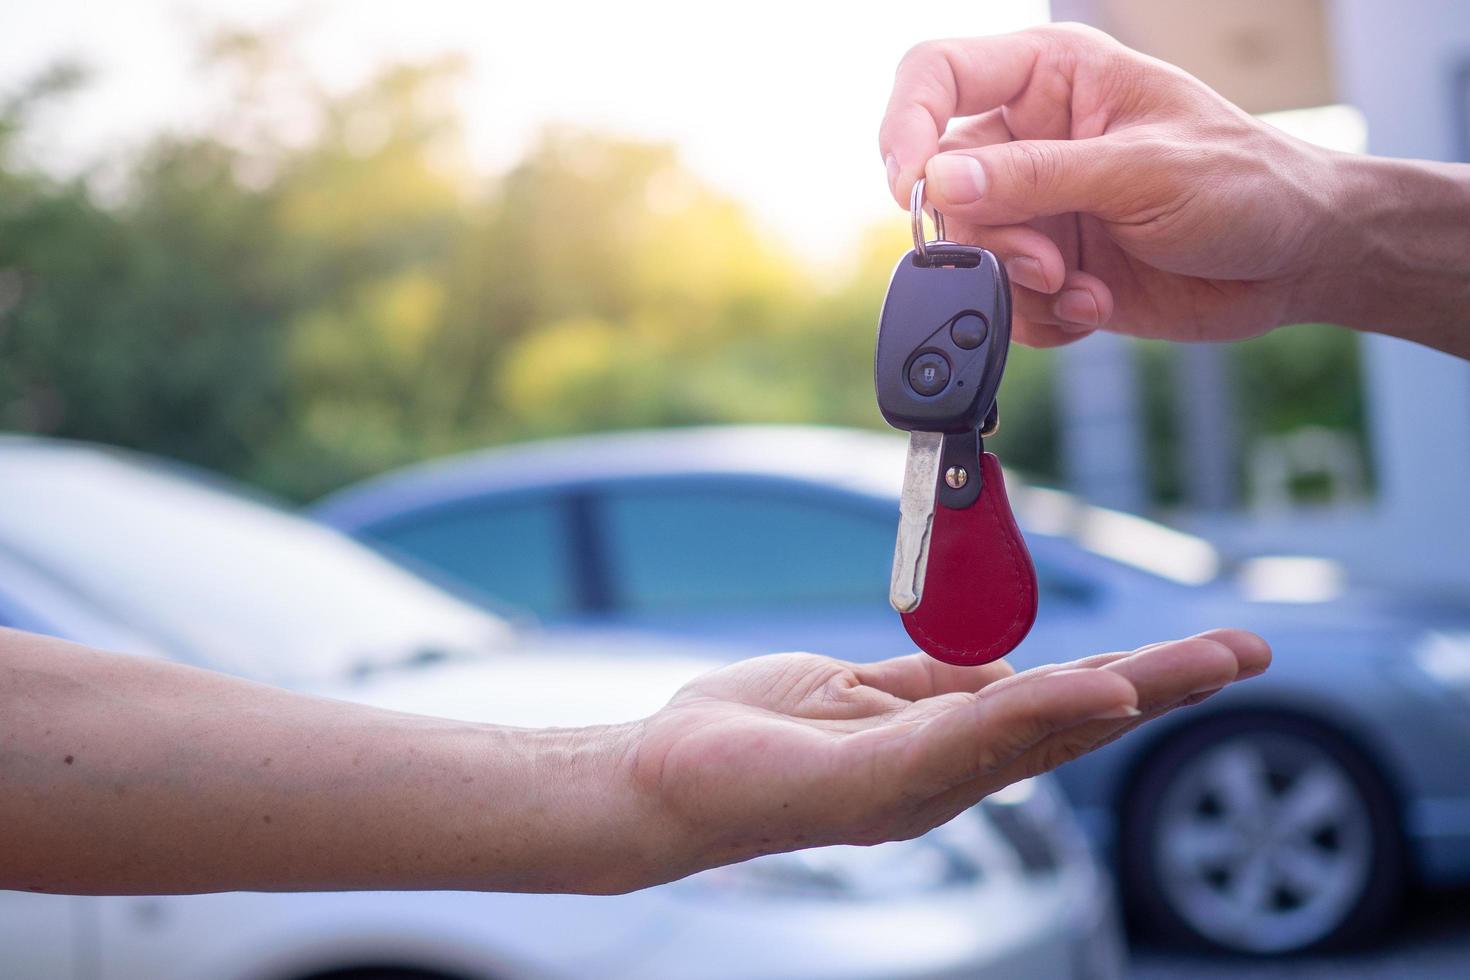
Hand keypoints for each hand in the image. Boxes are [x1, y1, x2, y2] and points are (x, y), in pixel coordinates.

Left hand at [628, 629, 1268, 881]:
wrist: (659, 777)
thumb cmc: (752, 733)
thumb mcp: (856, 687)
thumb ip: (930, 681)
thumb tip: (1002, 665)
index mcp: (945, 748)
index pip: (1057, 707)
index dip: (1135, 677)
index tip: (1205, 649)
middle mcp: (944, 776)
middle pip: (1072, 724)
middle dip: (1165, 687)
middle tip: (1250, 651)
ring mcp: (913, 787)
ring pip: (1039, 732)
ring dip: (1127, 693)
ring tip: (1205, 662)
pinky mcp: (870, 785)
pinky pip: (964, 740)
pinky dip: (1036, 712)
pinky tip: (1096, 690)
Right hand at [878, 24, 1342, 347]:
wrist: (1297, 261)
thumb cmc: (1246, 184)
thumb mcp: (1141, 170)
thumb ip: (1037, 176)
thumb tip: (938, 181)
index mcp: (1051, 79)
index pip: (937, 75)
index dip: (906, 125)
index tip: (911, 186)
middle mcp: (1031, 140)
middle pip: (943, 184)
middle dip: (988, 236)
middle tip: (1046, 260)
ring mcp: (1038, 208)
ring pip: (969, 253)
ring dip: (1018, 285)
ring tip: (1079, 285)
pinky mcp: (1049, 269)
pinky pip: (1002, 302)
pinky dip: (1040, 317)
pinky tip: (1094, 304)